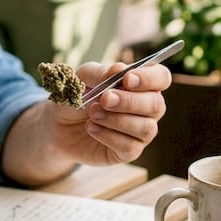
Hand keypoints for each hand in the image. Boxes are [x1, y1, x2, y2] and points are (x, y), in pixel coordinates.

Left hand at [52, 60, 171, 164]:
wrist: (59, 124)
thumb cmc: (78, 96)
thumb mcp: (83, 78)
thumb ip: (101, 72)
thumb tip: (120, 69)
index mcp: (142, 84)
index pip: (161, 78)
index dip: (149, 78)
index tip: (127, 79)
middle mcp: (147, 108)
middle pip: (156, 104)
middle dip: (129, 101)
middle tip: (104, 99)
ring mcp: (140, 131)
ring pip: (145, 128)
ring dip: (117, 120)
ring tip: (93, 114)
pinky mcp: (129, 151)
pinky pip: (130, 146)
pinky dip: (109, 136)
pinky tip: (92, 128)